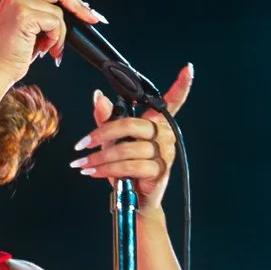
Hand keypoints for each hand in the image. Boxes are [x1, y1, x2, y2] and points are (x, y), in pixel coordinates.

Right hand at [0, 0, 98, 88]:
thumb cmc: (12, 54)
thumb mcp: (31, 28)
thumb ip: (45, 14)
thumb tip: (76, 10)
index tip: (87, 11)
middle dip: (78, 7)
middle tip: (92, 20)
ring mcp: (18, 1)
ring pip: (59, 12)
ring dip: (60, 35)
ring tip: (49, 49)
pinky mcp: (24, 14)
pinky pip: (55, 23)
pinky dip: (55, 39)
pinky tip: (44, 50)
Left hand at [71, 68, 191, 209]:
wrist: (136, 200)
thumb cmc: (128, 168)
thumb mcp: (114, 141)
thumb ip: (107, 119)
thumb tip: (98, 97)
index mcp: (157, 122)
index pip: (173, 101)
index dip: (182, 85)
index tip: (187, 69)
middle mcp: (165, 134)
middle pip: (131, 124)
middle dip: (102, 134)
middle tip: (84, 144)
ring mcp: (165, 152)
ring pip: (126, 149)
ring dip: (99, 158)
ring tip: (83, 163)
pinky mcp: (159, 170)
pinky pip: (129, 166)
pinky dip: (106, 170)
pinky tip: (93, 172)